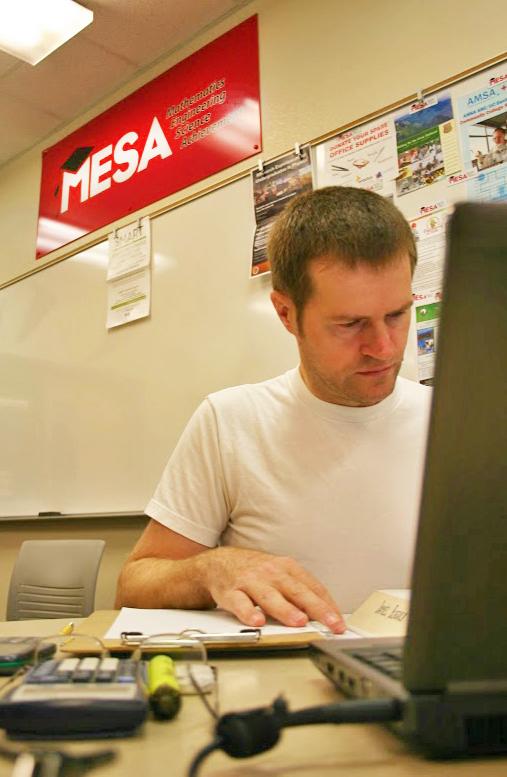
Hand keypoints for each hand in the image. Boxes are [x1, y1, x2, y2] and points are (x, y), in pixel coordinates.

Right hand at [203, 547, 344, 632]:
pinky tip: (257, 621)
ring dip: (285, 609)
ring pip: (270, 596)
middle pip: (296, 591)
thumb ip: (299, 591)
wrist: (218, 563)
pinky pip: (240, 603)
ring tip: (299, 622)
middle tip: (330, 623)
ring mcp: (251, 582)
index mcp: (286, 568)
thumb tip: (324, 613)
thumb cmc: (255, 572)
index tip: (339, 622)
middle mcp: (271, 573)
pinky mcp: (231, 592)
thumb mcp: (279, 573)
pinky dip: (248, 612)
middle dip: (316, 608)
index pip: (313, 586)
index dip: (328, 605)